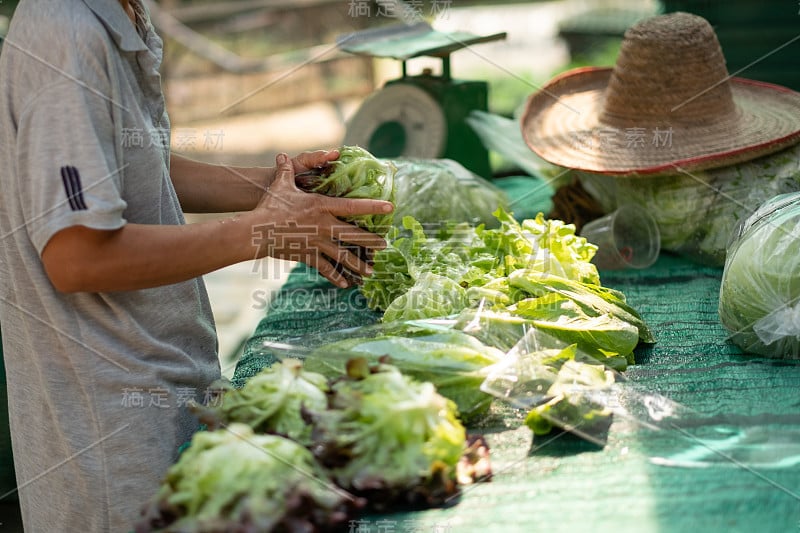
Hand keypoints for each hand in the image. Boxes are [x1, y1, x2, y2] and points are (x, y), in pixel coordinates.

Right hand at [250, 153, 392, 287]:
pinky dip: (335, 276)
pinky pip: (325, 268)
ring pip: (343, 255)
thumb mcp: (280, 186)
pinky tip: (345, 284)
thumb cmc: (269, 206)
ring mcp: (317, 243)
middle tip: (385, 245)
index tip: (390, 207)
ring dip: (358, 264)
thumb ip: (286, 171)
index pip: (353, 205)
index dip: (373, 206)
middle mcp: (324, 225)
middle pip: (353, 234)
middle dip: (371, 241)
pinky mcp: (308, 256)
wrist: (257, 231)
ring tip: (371, 272)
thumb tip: (281, 156)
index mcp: (321, 206)